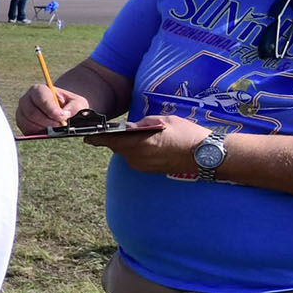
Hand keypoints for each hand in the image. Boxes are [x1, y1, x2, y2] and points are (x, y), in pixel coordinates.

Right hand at [17, 80, 90, 132]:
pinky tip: (48, 132)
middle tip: (60, 126)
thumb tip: (65, 114)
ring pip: (28, 124)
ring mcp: (21, 112)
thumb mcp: (77, 102)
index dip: (52, 110)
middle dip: (48, 122)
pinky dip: (38, 134)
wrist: (62, 109)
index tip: (63, 117)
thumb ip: (74, 106)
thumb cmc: (69, 104)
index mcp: (39, 90)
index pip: (41, 99)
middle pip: (32, 113)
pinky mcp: (22, 124)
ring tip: (56, 129)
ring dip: (44, 129)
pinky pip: (27, 131)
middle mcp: (26, 100)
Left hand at [94, 113, 208, 175]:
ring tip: (139, 135)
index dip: (97, 138)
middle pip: (118, 147)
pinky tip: (148, 145)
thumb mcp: (164, 121)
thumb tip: (129, 127)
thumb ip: (143, 123)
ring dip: (128, 145)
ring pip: (127, 154)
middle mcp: (138, 158)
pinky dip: (137, 152)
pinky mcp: (150, 171)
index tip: (87, 136)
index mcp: (140, 144)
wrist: (206, 156)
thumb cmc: (186, 134)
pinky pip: (136, 159)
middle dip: (116, 139)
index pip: (110, 141)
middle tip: (118, 130)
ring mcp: (143, 166)